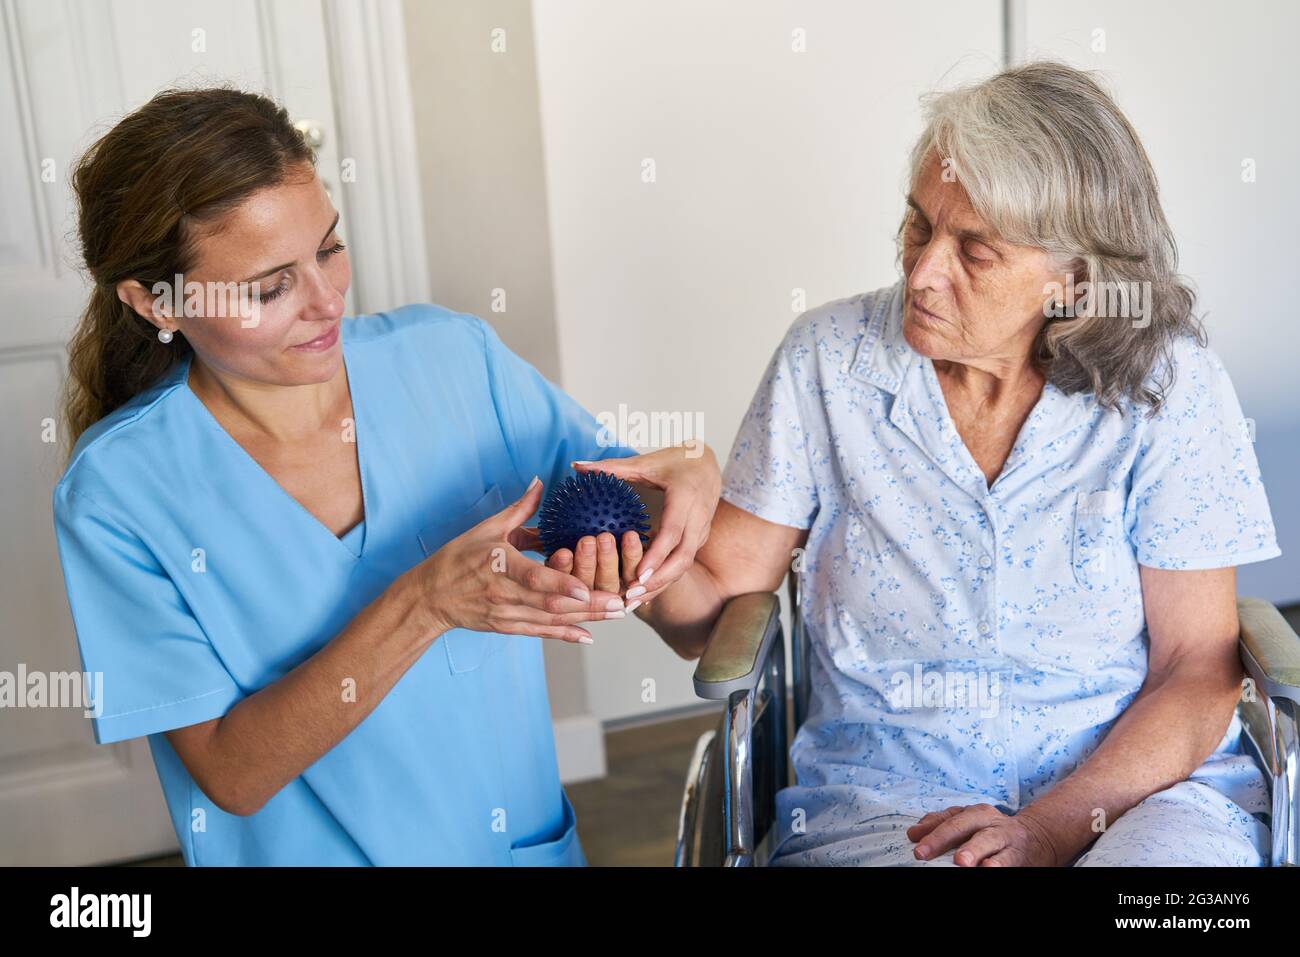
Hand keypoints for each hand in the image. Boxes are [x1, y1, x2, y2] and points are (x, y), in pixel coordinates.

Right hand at [412, 477, 626, 643]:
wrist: (430, 596)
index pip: (533, 578)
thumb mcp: (486, 528)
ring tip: (617, 614)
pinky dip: (564, 635)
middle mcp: (504, 594)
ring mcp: (505, 614)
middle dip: (589, 605)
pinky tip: (588, 636)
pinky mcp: (506, 627)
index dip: (561, 585)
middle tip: (621, 602)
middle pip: (551, 604)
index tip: (587, 587)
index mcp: (499, 565)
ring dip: (585, 619)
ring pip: (550, 620)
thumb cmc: (457, 558)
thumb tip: (541, 482)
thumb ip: (519, 509)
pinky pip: (540, 633)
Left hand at [569, 443, 720, 607]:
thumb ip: (611, 467)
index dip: (656, 555)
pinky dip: (665, 579)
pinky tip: (643, 593)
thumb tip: (576, 466)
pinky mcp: (699, 539)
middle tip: (630, 594)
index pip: (673, 532)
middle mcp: (698, 517)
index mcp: (685, 496)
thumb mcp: (646, 462)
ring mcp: (701, 530)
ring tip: (632, 600)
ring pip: (685, 565)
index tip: (638, 574)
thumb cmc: (676, 460)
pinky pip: (684, 563)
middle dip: (658, 580)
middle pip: (682, 557)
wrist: (708, 462)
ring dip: (661, 585)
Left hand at [907, 803, 1064, 866]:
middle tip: (923, 852)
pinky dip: (997, 864)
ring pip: (987, 840)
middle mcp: (988, 821)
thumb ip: (941, 826)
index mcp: (973, 812)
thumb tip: (914, 834)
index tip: (913, 841)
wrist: (1038, 837)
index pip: (947, 818)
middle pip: (962, 825)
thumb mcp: (969, 824)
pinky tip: (988, 869)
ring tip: (960, 862)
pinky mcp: (1017, 854)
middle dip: (942, 838)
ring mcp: (1004, 837)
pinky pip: (1006, 859)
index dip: (929, 829)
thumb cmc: (992, 832)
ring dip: (973, 850)